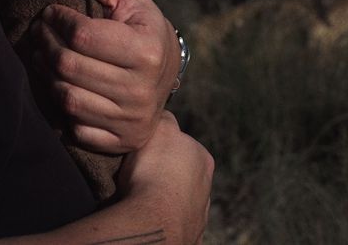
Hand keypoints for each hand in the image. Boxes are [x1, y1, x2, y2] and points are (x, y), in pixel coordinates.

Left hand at [32, 0, 181, 152]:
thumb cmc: (140, 24)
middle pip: (70, 67)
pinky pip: (76, 128)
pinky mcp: (120, 141)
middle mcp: (141, 90)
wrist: (166, 72)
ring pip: (67, 98)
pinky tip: (57, 81)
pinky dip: (60, 105)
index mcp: (147, 50)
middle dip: (45, 44)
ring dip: (45, 72)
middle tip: (38, 30)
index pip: (83, 36)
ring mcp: (131, 120)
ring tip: (41, 52)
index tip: (50, 12)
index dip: (58, 20)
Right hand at [114, 112, 212, 243]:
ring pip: (176, 197)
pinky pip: (171, 219)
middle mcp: (206, 186)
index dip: (159, 143)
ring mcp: (199, 214)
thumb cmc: (155, 171)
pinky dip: (161, 216)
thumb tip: (163, 115)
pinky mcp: (189, 236)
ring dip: (163, 195)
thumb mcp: (159, 129)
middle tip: (140, 173)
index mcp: (203, 158)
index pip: (180, 142)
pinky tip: (147, 213)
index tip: (144, 150)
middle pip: (180, 170)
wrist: (154, 221)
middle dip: (165, 171)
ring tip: (140, 196)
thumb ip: (164, 118)